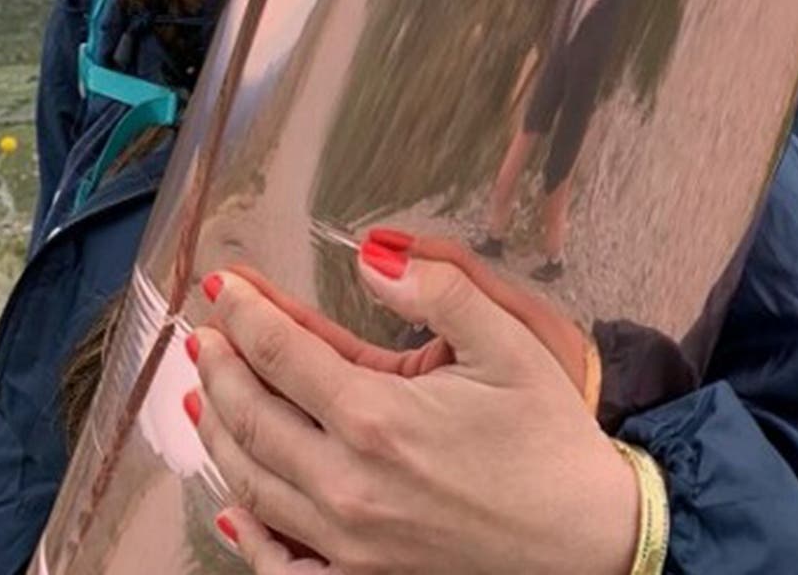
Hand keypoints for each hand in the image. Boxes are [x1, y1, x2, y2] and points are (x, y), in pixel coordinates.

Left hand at [189, 238, 638, 574]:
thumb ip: (440, 288)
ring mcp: (350, 542)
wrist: (593, 541)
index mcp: (379, 418)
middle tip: (206, 332)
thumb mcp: (510, 345)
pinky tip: (230, 505)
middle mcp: (349, 484)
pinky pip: (281, 565)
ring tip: (204, 392)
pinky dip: (246, 535)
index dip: (244, 312)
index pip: (281, 353)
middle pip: (252, 416)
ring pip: (254, 482)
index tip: (222, 283)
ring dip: (219, 432)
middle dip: (222, 365)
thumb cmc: (552, 441)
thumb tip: (373, 254)